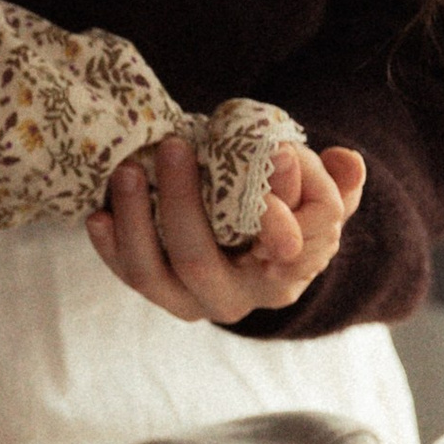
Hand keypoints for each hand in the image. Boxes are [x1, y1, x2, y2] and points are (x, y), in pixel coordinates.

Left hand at [84, 135, 365, 324]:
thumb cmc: (289, 215)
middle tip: (173, 145)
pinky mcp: (155, 289)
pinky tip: (97, 215)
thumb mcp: (319, 199)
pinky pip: (127, 273)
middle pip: (198, 261)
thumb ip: (336, 183)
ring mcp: (189, 299)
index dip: (276, 218)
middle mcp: (236, 297)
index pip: (286, 252)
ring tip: (127, 171)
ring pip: (151, 274)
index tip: (270, 162)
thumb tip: (346, 161)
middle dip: (181, 203)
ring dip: (134, 220)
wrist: (251, 248)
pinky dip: (109, 246)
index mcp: (286, 274)